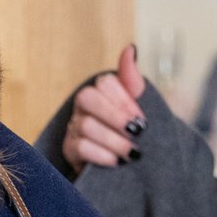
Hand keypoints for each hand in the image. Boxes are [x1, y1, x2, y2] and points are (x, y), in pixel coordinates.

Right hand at [62, 43, 145, 174]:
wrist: (141, 168)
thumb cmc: (141, 135)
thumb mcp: (146, 107)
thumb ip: (134, 80)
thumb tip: (130, 48)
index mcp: (104, 92)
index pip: (104, 83)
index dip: (123, 100)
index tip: (142, 119)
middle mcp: (85, 107)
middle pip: (87, 98)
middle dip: (114, 116)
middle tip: (137, 132)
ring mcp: (75, 128)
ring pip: (86, 125)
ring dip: (113, 140)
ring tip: (133, 153)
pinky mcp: (70, 150)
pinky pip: (79, 147)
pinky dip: (101, 154)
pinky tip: (116, 162)